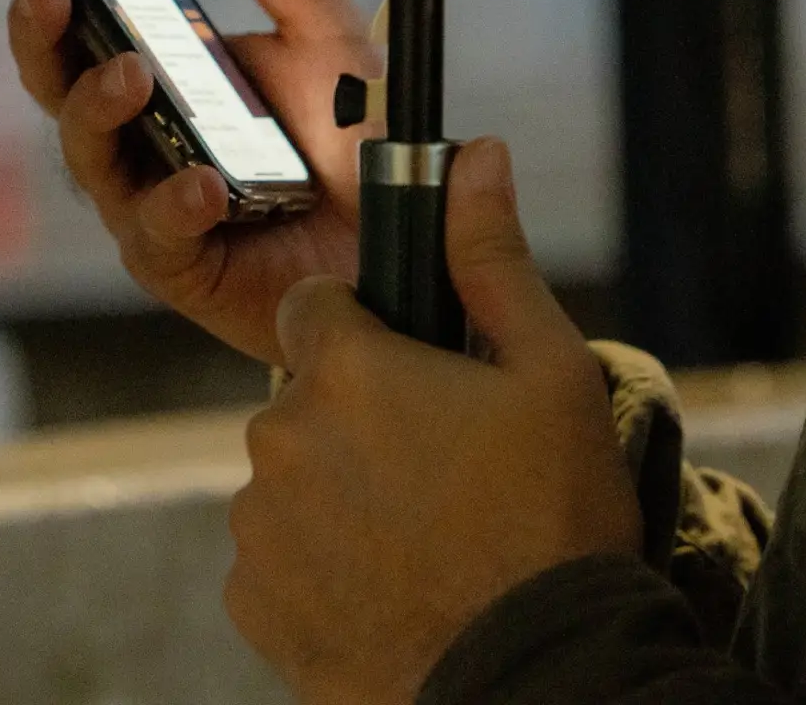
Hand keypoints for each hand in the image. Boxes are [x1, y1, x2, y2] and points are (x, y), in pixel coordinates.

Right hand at [0, 0, 375, 364]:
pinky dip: (174, 204)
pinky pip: (155, 233)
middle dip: (38, 30)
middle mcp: (132, 129)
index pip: (73, 10)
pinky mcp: (177, 264)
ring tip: (132, 73)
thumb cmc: (347, 130)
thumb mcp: (323, 29)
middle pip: (53, 78)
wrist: (407, 228)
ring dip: (98, 107)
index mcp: (153, 64)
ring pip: (87, 153)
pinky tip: (203, 186)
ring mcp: (145, 197)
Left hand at [224, 139, 640, 704]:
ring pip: (288, 478)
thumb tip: (476, 153)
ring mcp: (259, 527)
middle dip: (358, 417)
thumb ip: (492, 258)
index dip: (367, 332)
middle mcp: (279, 439)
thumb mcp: (550, 374)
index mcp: (345, 370)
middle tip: (441, 468)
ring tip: (422, 538)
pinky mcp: (252, 604)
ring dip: (336, 492)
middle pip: (303, 397)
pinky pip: (275, 559)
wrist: (531, 677)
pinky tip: (388, 587)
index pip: (314, 308)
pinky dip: (318, 568)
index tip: (415, 373)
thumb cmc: (552, 523)